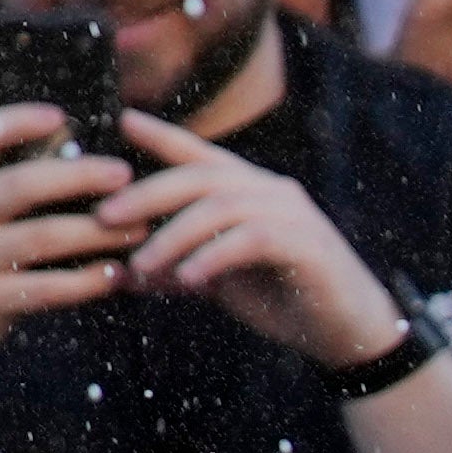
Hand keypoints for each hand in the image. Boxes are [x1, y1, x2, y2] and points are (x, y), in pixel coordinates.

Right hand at [0, 102, 134, 369]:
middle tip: (125, 174)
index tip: (60, 117)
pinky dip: (89, 280)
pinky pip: (49, 287)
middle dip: (81, 175)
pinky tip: (116, 274)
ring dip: (99, 231)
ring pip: (45, 237)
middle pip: (22, 184)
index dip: (16, 120)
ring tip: (138, 227)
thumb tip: (71, 152)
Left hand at [96, 118, 405, 366]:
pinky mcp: (307, 245)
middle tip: (105, 217)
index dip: (163, 135)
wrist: (346, 332)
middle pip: (199, 177)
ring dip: (172, 237)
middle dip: (147, 194)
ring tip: (141, 266)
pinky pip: (252, 239)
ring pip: (220, 207)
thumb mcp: (221, 280)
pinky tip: (187, 280)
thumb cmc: (282, 297)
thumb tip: (127, 271)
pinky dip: (213, 257)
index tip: (124, 120)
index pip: (200, 156)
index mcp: (249, 191)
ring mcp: (293, 214)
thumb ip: (181, 265)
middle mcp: (271, 191)